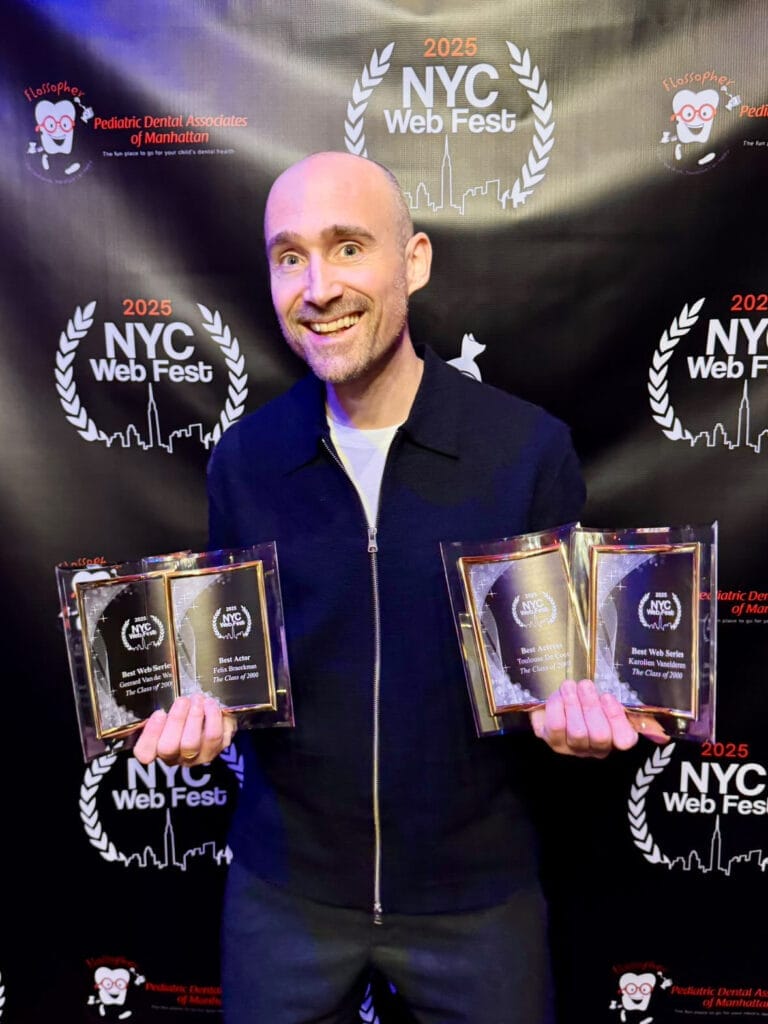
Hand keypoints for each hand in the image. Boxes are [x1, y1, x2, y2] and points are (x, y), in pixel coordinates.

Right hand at [133, 693, 236, 765]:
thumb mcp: (170, 710)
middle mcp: (176, 757)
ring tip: (199, 699)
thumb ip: (162, 707)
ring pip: (193, 744)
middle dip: (176, 720)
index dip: (150, 735)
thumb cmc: (185, 712)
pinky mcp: (217, 749)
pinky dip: (214, 718)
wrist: (212, 716)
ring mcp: (197, 756)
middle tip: (183, 700)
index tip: (159, 713)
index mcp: (158, 748)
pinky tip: (211, 704)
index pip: (145, 753)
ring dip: (195, 718)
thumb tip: (159, 690)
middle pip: (169, 747)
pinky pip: (216, 737)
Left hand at [530, 678, 664, 757]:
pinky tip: (558, 695)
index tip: (608, 697)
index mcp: (616, 738)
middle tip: (585, 685)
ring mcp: (573, 748)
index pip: (624, 739)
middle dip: (591, 707)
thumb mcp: (608, 700)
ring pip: (577, 732)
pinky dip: (556, 708)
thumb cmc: (588, 701)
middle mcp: (597, 748)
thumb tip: (655, 722)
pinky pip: (555, 728)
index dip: (616, 719)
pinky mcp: (553, 742)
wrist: (557, 703)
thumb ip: (626, 705)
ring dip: (573, 705)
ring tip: (570, 686)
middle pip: (599, 735)